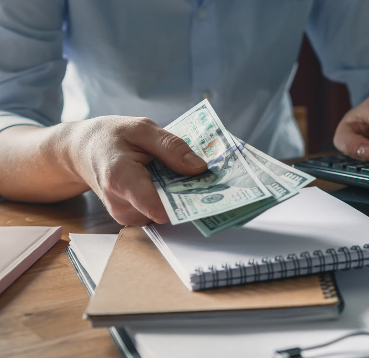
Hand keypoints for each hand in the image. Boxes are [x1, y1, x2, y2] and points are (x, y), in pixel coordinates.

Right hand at [65, 116, 206, 225]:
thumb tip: (200, 167)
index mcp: (120, 178)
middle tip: (203, 177)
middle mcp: (120, 204)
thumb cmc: (111, 136)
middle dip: (187, 195)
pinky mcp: (131, 218)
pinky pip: (159, 213)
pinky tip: (170, 182)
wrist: (82, 151)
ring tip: (181, 175)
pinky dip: (169, 199)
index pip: (154, 206)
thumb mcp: (141, 128)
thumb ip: (170, 146)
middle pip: (166, 210)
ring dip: (178, 197)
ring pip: (165, 214)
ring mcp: (125, 214)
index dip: (185, 203)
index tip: (209, 193)